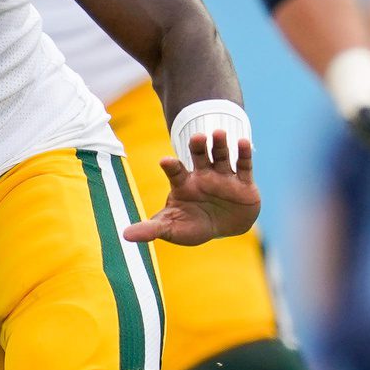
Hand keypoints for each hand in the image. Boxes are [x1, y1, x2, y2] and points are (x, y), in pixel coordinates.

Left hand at [122, 130, 259, 245]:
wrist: (226, 228)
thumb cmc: (195, 225)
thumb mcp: (172, 229)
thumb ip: (151, 229)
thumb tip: (125, 235)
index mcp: (184, 183)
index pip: (176, 171)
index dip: (171, 165)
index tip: (166, 161)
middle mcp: (203, 175)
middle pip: (199, 155)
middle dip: (198, 146)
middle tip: (197, 137)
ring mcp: (224, 176)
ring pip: (221, 156)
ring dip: (220, 144)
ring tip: (219, 133)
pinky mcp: (244, 182)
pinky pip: (243, 165)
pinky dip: (243, 153)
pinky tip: (243, 142)